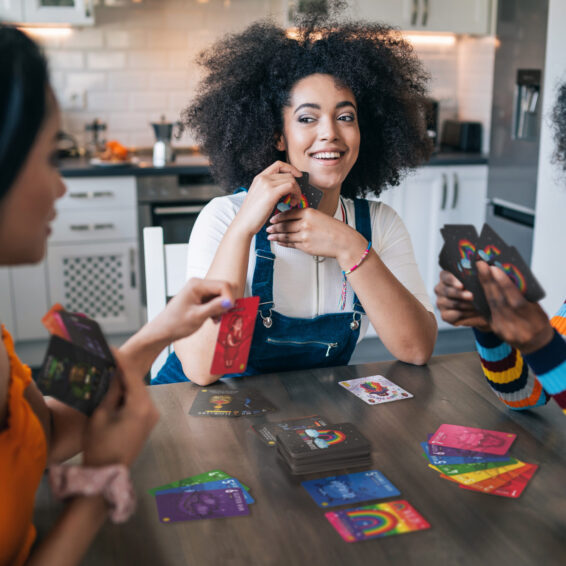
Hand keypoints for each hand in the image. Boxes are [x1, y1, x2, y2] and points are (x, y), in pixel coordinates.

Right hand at [83, 351, 158, 467]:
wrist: (107, 474)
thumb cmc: (100, 447)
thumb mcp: (100, 415)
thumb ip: (110, 391)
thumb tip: (113, 373)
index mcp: (141, 407)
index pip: (132, 376)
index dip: (121, 360)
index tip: (111, 349)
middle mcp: (152, 410)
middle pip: (137, 382)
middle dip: (124, 370)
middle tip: (109, 358)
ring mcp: (153, 416)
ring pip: (139, 391)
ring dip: (126, 382)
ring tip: (110, 370)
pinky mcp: (149, 422)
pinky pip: (140, 401)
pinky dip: (129, 394)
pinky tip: (117, 388)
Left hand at [153, 277, 234, 342]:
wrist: (164, 330)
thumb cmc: (175, 323)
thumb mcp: (197, 316)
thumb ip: (214, 307)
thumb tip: (230, 302)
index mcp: (196, 285)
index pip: (223, 286)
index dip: (229, 298)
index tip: (228, 311)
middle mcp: (199, 285)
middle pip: (223, 290)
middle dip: (226, 303)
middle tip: (220, 316)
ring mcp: (200, 291)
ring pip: (221, 296)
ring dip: (221, 308)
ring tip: (214, 319)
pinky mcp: (201, 298)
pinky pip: (216, 301)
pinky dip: (217, 310)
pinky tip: (212, 318)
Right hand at [235, 161, 303, 235]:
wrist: (244, 223)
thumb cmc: (252, 215)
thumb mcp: (259, 196)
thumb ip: (269, 189)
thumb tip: (285, 188)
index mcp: (259, 178)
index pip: (279, 164)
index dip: (291, 168)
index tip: (298, 176)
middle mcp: (263, 178)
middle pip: (288, 174)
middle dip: (296, 185)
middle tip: (295, 197)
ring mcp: (267, 184)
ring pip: (291, 180)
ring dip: (297, 191)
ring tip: (294, 202)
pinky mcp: (271, 193)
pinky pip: (291, 186)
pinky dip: (296, 194)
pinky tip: (292, 204)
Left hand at [266, 206, 364, 259]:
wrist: (344, 242)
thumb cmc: (335, 230)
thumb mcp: (320, 217)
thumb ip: (307, 217)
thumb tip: (293, 218)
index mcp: (309, 213)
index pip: (289, 213)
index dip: (279, 216)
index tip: (273, 218)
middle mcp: (305, 224)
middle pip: (284, 224)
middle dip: (274, 227)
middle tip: (269, 227)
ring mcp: (304, 236)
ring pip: (286, 235)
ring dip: (276, 235)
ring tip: (270, 236)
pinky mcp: (305, 246)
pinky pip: (291, 244)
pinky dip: (283, 242)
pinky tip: (279, 241)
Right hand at [434, 270, 490, 330]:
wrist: (486, 310)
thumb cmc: (482, 292)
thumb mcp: (481, 281)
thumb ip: (478, 275)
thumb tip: (483, 266)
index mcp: (446, 277)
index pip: (445, 276)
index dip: (452, 280)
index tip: (461, 285)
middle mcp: (441, 289)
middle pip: (446, 290)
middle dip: (459, 294)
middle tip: (471, 296)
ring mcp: (441, 302)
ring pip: (448, 303)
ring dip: (463, 305)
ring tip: (476, 306)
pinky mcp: (444, 314)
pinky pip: (448, 315)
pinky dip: (460, 315)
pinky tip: (470, 313)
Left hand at [476, 261, 553, 353]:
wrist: (536, 344)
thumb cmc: (539, 321)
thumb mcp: (537, 308)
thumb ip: (524, 295)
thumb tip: (508, 276)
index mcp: (532, 319)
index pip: (515, 300)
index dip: (504, 284)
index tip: (494, 269)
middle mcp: (516, 326)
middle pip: (499, 301)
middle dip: (488, 281)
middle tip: (480, 265)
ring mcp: (504, 329)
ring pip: (491, 306)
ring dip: (483, 287)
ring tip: (478, 272)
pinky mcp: (496, 330)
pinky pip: (487, 312)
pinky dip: (482, 298)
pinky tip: (477, 287)